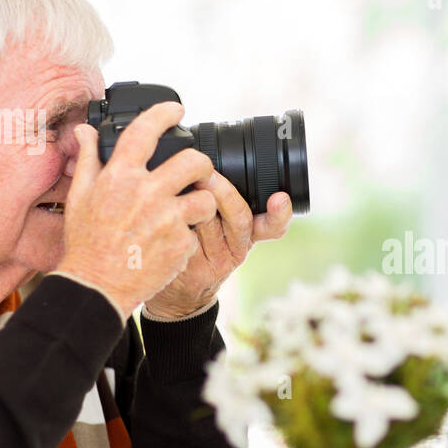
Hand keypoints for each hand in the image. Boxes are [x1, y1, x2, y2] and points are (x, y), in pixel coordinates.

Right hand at [56, 101, 225, 317]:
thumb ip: (88, 159)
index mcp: (120, 176)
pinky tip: (171, 243)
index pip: (145, 131)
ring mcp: (166, 219)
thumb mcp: (80, 196)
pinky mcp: (180, 244)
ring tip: (189, 212)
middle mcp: (146, 193)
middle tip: (197, 171)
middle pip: (194, 161)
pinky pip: (196, 232)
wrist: (96, 286)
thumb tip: (85, 129)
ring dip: (202, 204)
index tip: (177, 110)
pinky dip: (187, 237)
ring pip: (207, 198)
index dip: (164, 113)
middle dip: (201, 164)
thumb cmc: (86, 242)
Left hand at [144, 183, 292, 318]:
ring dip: (196, 202)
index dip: (280, 213)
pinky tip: (166, 214)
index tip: (281, 198)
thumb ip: (218, 197)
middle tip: (207, 174)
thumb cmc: (195, 244)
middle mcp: (239, 246)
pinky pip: (189, 240)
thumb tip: (205, 157)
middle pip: (240, 216)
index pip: (273, 225)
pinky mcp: (198, 269)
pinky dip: (178, 222)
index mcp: (250, 232)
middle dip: (224, 193)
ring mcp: (219, 260)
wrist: (178, 290)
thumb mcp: (215, 222)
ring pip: (211, 224)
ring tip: (180, 185)